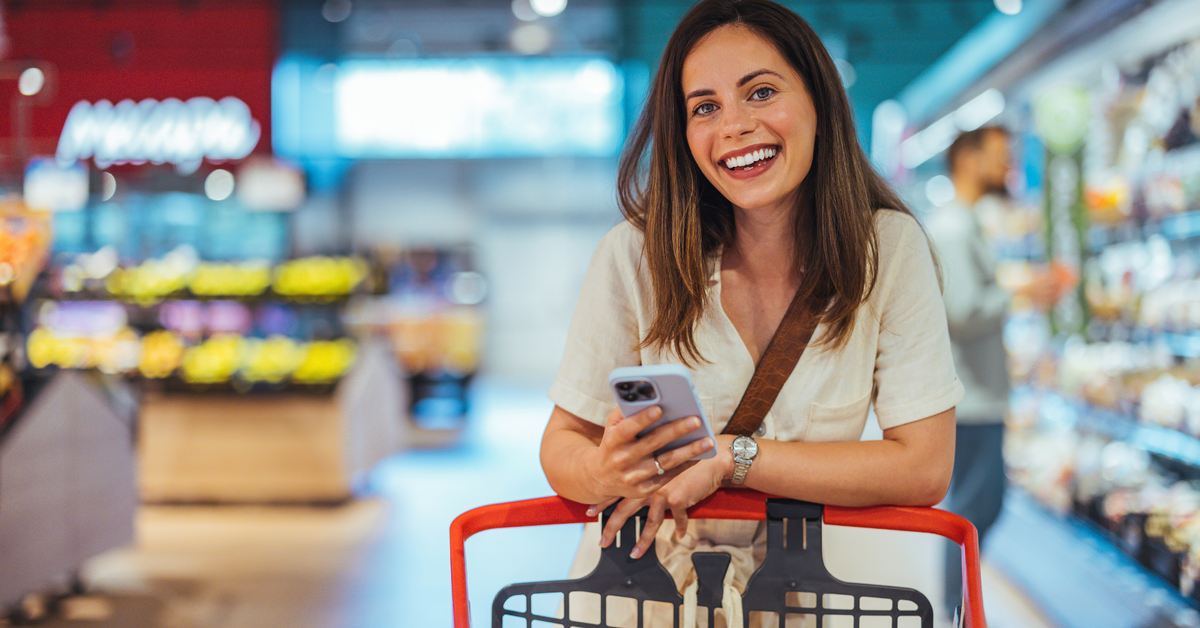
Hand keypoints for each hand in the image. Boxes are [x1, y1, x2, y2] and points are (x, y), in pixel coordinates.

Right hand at [584, 405, 716, 501]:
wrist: (600, 477)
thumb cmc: (613, 443)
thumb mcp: (612, 426)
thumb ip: (626, 412)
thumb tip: (647, 396)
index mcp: (613, 441)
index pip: (627, 429)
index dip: (642, 419)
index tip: (659, 408)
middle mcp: (622, 460)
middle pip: (652, 444)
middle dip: (676, 431)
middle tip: (695, 420)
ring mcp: (633, 477)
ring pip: (665, 462)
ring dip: (689, 451)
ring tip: (708, 441)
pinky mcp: (644, 490)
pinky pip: (669, 477)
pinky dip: (686, 465)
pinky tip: (700, 455)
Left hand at [594, 435, 734, 558]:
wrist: (710, 455)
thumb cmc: (687, 451)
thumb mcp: (663, 456)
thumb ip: (649, 468)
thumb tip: (638, 478)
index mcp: (640, 474)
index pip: (616, 490)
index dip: (602, 502)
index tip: (589, 513)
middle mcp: (647, 484)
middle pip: (625, 510)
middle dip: (612, 528)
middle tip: (603, 542)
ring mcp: (662, 492)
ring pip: (649, 523)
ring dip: (642, 541)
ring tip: (634, 554)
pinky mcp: (679, 499)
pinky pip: (678, 519)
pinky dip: (680, 528)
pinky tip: (680, 536)